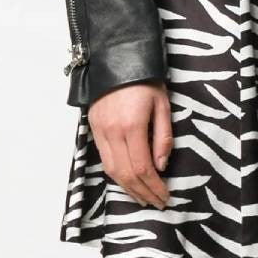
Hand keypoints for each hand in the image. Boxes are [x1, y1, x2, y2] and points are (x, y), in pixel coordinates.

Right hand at [88, 80, 172, 209]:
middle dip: (142, 192)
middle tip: (157, 202)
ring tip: (143, 197)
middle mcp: (112, 132)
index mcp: (132, 125)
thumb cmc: (145, 77)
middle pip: (125, 174)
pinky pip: (104, 158)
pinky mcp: (92, 127)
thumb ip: (163, 135)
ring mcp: (100, 130)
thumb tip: (161, 166)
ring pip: (111, 170)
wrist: (116, 55)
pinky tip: (127, 180)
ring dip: (128, 188)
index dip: (154, 186)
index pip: (142, 168)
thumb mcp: (162, 103)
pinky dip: (116, 174)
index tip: (165, 196)